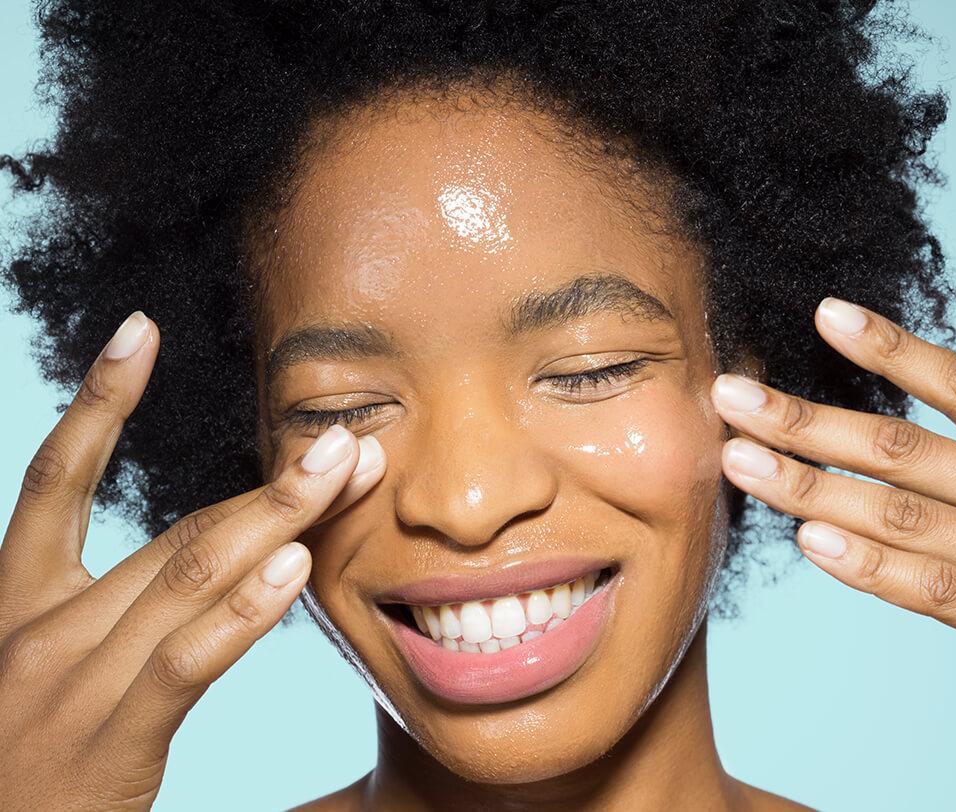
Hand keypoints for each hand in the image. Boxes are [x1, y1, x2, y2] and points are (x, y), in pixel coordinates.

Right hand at [0, 312, 386, 809]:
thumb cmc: (31, 761)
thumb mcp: (55, 668)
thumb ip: (122, 611)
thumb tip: (222, 557)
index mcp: (19, 599)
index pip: (54, 477)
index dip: (97, 399)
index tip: (138, 330)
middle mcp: (41, 628)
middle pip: (175, 528)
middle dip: (269, 480)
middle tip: (342, 433)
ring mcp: (71, 683)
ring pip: (191, 574)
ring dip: (279, 515)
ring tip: (345, 469)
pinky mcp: (110, 743)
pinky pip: (187, 658)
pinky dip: (244, 609)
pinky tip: (294, 565)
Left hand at [710, 297, 955, 705]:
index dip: (893, 348)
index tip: (824, 312)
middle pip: (907, 447)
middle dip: (810, 420)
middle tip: (731, 397)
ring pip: (904, 513)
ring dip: (813, 487)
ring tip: (741, 463)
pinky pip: (935, 587)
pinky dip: (870, 566)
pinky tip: (809, 543)